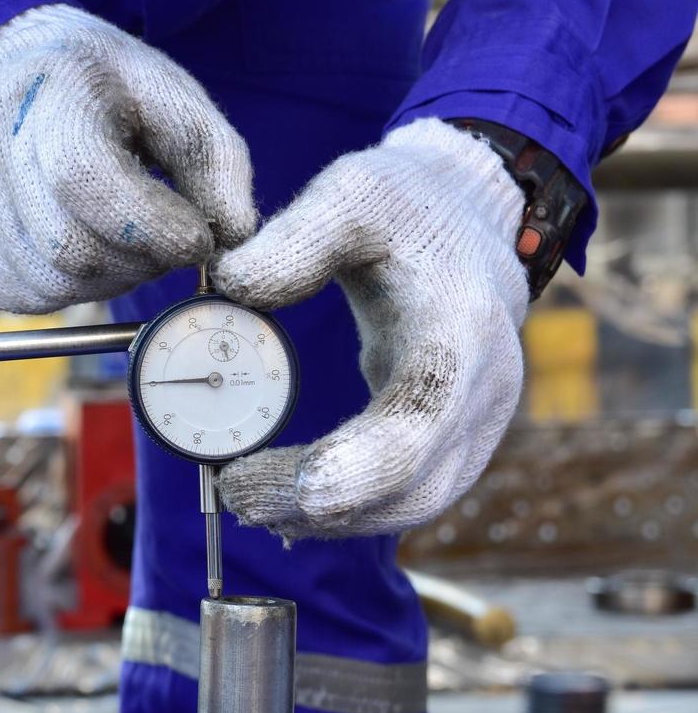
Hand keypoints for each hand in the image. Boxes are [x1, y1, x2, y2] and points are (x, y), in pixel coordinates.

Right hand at [0, 3, 255, 313]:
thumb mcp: (170, 96)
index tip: (198, 238)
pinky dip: (68, 290)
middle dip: (140, 261)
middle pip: (72, 251)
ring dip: (107, 280)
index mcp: (47, 97)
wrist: (5, 72)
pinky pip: (23, 299)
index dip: (154, 227)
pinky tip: (82, 249)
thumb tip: (233, 238)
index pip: (87, 183)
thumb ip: (215, 162)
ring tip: (122, 240)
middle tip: (165, 240)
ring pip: (51, 285)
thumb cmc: (100, 88)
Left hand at [213, 118, 527, 537]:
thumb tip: (228, 287)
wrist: (468, 214)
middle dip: (319, 508)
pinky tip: (285, 505)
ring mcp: (478, 420)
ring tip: (247, 501)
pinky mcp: (457, 434)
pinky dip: (350, 509)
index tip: (249, 474)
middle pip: (412, 487)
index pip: (412, 430)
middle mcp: (484, 390)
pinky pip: (410, 492)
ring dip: (330, 518)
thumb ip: (292, 240)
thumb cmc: (406, 202)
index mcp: (460, 333)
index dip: (337, 470)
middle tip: (233, 493)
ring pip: (413, 504)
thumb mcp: (350, 194)